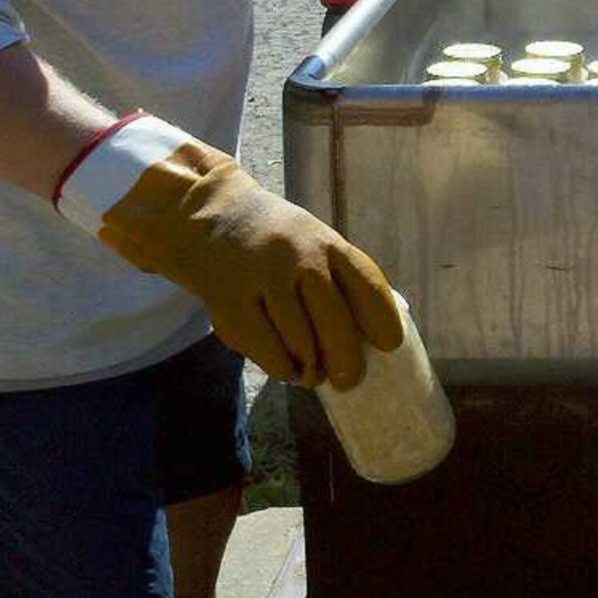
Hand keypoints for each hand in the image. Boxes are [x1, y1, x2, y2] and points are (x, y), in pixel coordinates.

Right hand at [99, 139, 404, 389]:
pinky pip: (266, 350)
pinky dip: (282, 368)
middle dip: (347, 360)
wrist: (209, 219)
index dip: (382, 320)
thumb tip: (377, 332)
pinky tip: (287, 369)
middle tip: (349, 379)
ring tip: (313, 373)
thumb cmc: (278, 242)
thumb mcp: (316, 243)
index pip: (366, 284)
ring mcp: (263, 279)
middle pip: (335, 322)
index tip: (389, 346)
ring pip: (300, 343)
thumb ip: (342, 280)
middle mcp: (299, 258)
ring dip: (311, 368)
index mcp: (329, 244)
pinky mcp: (230, 302)